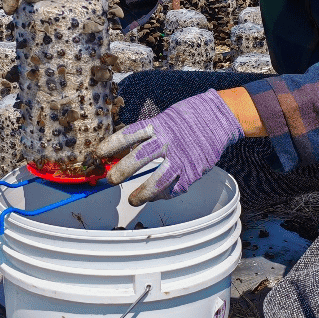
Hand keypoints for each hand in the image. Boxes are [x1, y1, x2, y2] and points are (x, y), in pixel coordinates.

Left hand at [96, 89, 242, 206]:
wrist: (220, 118)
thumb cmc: (189, 117)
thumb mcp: (165, 118)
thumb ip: (150, 134)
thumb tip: (126, 149)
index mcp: (159, 125)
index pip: (130, 134)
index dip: (112, 144)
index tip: (98, 153)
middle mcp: (168, 141)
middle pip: (140, 157)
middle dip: (123, 171)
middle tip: (110, 180)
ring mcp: (182, 157)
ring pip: (159, 179)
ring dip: (144, 192)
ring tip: (133, 200)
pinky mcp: (195, 170)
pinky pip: (176, 187)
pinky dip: (165, 194)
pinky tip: (157, 196)